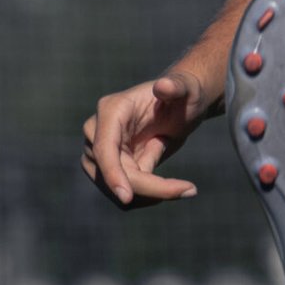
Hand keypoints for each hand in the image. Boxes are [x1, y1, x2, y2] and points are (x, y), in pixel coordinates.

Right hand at [81, 68, 211, 207]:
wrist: (179, 108)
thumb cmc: (183, 94)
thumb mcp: (187, 89)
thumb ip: (177, 87)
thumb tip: (163, 86)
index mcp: (111, 110)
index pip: (104, 149)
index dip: (113, 174)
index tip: (126, 198)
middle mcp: (96, 132)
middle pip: (113, 175)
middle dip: (150, 187)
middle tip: (189, 190)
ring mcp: (97, 153)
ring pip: (118, 190)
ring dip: (152, 190)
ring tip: (172, 159)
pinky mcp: (105, 169)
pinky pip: (125, 194)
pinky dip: (149, 194)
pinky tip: (167, 175)